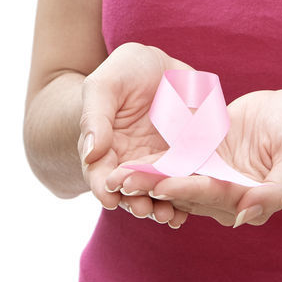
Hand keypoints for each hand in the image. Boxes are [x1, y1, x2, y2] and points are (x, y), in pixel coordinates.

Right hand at [78, 42, 189, 227]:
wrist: (158, 65)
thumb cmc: (124, 72)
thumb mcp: (105, 85)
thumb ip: (95, 118)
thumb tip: (89, 154)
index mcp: (106, 148)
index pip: (101, 174)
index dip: (102, 188)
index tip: (108, 199)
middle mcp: (132, 162)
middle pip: (132, 190)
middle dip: (136, 203)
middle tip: (143, 209)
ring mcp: (160, 163)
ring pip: (160, 191)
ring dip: (163, 206)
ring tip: (170, 215)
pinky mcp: (187, 157)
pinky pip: (188, 178)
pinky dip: (189, 194)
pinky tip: (192, 206)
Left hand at [110, 89, 281, 227]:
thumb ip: (277, 190)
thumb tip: (245, 219)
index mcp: (249, 198)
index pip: (212, 194)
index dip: (187, 189)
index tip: (161, 185)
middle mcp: (225, 194)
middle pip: (185, 191)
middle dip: (153, 186)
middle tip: (120, 182)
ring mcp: (211, 177)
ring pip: (174, 179)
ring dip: (145, 178)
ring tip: (113, 174)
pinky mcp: (202, 159)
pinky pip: (174, 161)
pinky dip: (151, 162)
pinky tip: (124, 158)